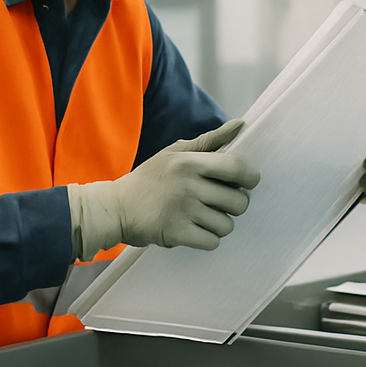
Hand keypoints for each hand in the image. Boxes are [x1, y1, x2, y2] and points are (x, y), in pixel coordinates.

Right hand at [69, 119, 260, 256]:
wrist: (115, 207)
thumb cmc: (150, 179)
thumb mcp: (176, 153)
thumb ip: (211, 141)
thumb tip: (241, 124)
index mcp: (190, 162)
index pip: (238, 167)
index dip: (250, 177)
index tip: (245, 183)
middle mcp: (188, 185)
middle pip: (239, 202)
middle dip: (233, 205)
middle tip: (217, 203)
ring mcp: (183, 210)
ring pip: (227, 224)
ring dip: (219, 224)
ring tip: (202, 217)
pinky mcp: (176, 233)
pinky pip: (212, 241)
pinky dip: (207, 239)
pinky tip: (195, 230)